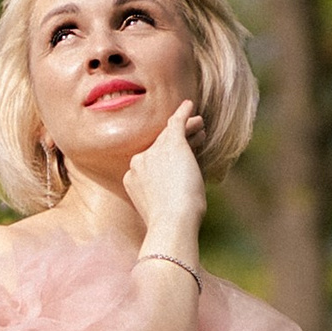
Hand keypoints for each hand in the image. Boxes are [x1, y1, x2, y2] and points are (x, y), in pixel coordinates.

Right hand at [123, 102, 204, 242]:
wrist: (171, 222)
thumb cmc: (170, 224)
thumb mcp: (161, 209)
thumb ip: (162, 197)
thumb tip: (175, 199)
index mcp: (132, 179)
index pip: (151, 163)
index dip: (167, 160)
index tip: (181, 162)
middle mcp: (138, 162)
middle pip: (159, 146)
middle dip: (177, 141)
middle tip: (192, 136)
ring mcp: (153, 152)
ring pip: (170, 135)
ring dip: (186, 128)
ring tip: (199, 123)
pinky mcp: (171, 144)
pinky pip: (176, 123)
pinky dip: (183, 113)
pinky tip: (190, 105)